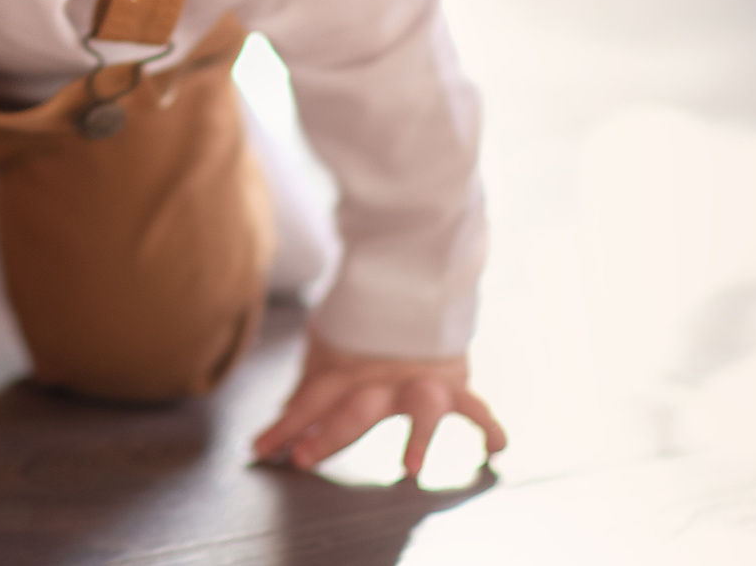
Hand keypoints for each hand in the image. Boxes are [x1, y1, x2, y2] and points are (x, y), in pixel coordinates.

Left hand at [252, 339, 506, 479]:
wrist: (412, 285)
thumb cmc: (362, 329)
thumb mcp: (325, 352)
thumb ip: (309, 391)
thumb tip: (278, 423)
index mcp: (347, 370)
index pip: (310, 399)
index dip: (284, 423)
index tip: (261, 449)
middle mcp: (382, 379)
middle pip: (356, 408)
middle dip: (331, 433)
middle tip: (306, 456)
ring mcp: (420, 382)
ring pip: (420, 407)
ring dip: (415, 438)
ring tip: (409, 470)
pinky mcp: (453, 385)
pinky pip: (475, 406)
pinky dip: (488, 426)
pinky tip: (494, 449)